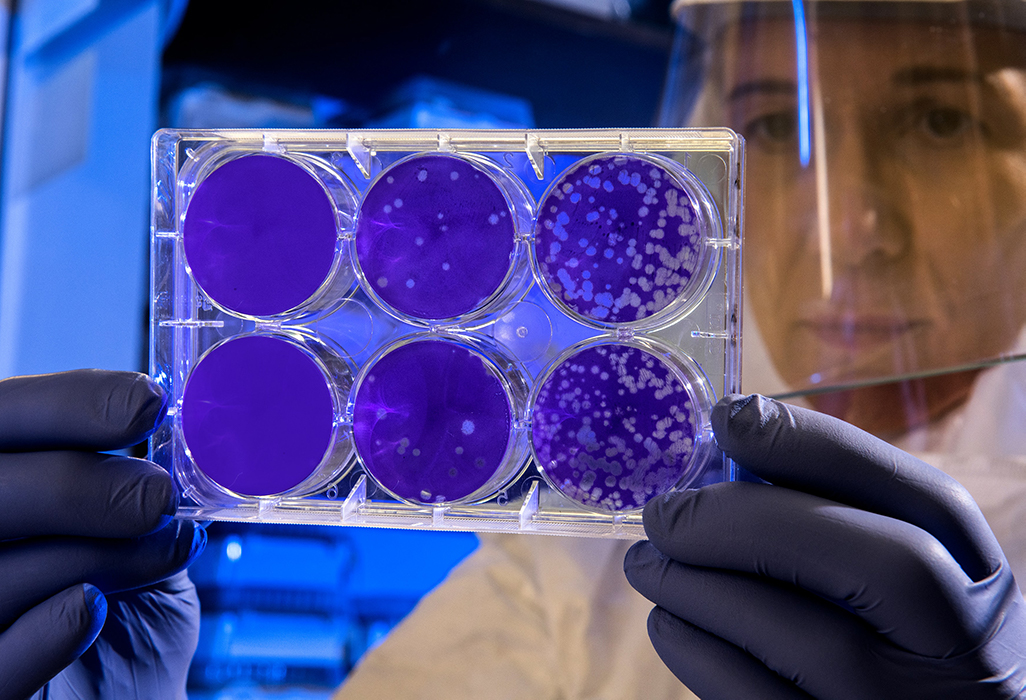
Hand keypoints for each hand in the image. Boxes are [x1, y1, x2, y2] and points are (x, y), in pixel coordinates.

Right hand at [0, 370, 204, 699]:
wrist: (116, 688)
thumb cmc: (118, 598)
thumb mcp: (125, 527)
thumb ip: (129, 478)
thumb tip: (179, 426)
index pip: (2, 414)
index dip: (70, 404)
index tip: (148, 403)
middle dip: (86, 486)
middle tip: (158, 497)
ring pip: (1, 571)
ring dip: (100, 556)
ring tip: (167, 549)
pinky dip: (49, 630)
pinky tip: (91, 609)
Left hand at [624, 394, 1025, 698]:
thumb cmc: (884, 645)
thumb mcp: (899, 580)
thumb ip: (836, 521)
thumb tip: (722, 462)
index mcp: (979, 584)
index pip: (928, 499)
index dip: (822, 448)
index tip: (730, 416)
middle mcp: (963, 652)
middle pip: (880, 563)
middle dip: (751, 520)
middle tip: (664, 511)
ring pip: (797, 637)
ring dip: (697, 585)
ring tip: (649, 561)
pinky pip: (748, 697)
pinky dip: (693, 647)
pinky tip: (671, 618)